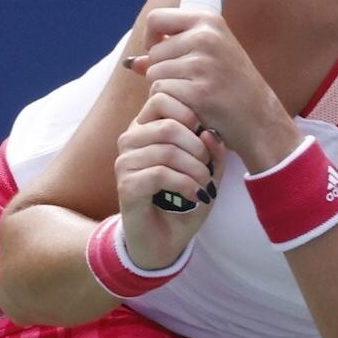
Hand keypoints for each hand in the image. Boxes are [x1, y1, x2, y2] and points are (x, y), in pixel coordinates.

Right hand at [113, 91, 226, 268]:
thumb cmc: (183, 200)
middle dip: (198, 148)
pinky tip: (196, 196)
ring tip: (205, 185)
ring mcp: (125, 162)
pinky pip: (160, 173)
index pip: (161, 97)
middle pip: (168, 124)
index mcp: (147, 127)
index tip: (206, 140)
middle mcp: (130, 139)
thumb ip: (212, 150)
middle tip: (209, 169)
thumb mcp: (206, 171)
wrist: (164, 241)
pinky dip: (185, 184)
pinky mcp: (126, 185)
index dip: (190, 113)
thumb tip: (210, 133)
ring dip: (195, 169)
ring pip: (166, 150)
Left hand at [126, 7, 297, 167]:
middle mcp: (206, 38)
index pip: (156, 19)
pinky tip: (189, 107)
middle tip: (186, 84)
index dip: (151, 37)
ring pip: (154, 74)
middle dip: (161, 71)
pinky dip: (170, 104)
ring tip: (190, 95)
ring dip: (165, 89)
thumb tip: (132, 63)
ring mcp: (202, 65)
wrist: (258, 116)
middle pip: (154, 52)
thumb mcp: (208, 56)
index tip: (160, 52)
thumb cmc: (230, 84)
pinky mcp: (198, 92)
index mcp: (208, 21)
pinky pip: (161, 93)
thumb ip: (171, 52)